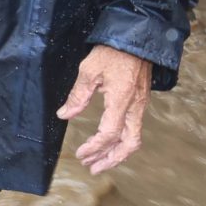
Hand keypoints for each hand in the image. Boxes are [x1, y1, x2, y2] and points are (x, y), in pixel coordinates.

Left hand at [58, 43, 152, 173]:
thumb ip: (77, 96)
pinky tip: (109, 142)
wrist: (136, 38)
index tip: (81, 154)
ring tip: (99, 162)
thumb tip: (64, 115)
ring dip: (117, 153)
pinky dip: (122, 140)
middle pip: (129, 144)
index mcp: (121, 100)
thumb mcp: (88, 71)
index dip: (94, 147)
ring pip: (134, 138)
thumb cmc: (113, 51)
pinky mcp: (141, 101)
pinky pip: (134, 128)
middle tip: (92, 167)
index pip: (109, 134)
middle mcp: (135, 107)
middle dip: (111, 159)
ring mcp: (140, 105)